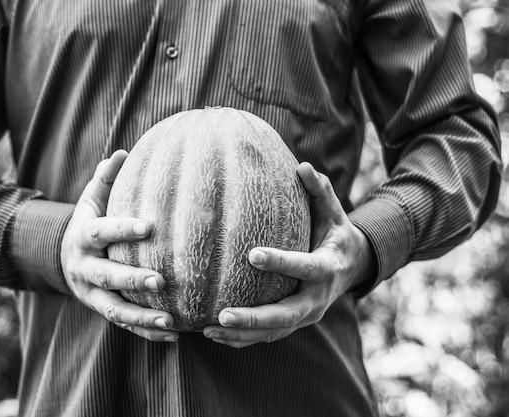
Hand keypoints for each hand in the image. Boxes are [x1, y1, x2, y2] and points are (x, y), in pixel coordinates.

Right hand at [60, 150, 178, 341]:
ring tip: (171, 320)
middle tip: (161, 281)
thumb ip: (106, 178)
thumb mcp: (91, 199)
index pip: (101, 232)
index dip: (122, 230)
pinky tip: (172, 334)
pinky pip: (122, 324)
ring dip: (141, 316)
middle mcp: (84, 267)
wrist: (64, 257)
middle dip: (132, 279)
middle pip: (106, 276)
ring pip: (113, 309)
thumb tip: (123, 152)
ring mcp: (90, 293)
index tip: (148, 227)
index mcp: (83, 236)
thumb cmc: (90, 222)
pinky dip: (145, 332)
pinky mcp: (100, 310)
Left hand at [203, 162, 375, 347]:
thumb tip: (302, 166)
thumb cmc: (335, 234)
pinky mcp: (295, 323)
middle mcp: (317, 298)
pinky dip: (244, 339)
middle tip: (223, 315)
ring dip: (242, 335)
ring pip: (274, 332)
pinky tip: (215, 335)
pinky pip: (269, 335)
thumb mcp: (333, 213)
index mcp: (327, 268)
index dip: (280, 262)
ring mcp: (307, 316)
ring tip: (208, 330)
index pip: (303, 267)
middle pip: (286, 314)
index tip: (251, 255)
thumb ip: (319, 191)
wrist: (353, 269)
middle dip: (254, 317)